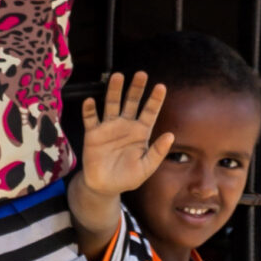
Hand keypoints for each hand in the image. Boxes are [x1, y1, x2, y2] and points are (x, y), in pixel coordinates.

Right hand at [80, 71, 173, 198]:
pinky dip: (89, 110)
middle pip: (131, 102)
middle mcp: (125, 125)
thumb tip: (170, 135)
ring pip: (112, 104)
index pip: (150, 112)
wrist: (105, 186)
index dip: (155, 100)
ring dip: (114, 91)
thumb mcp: (147, 168)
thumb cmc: (128, 177)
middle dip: (136, 88)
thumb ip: (158, 152)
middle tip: (141, 74)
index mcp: (141, 132)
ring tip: (117, 76)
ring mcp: (108, 127)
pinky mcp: (93, 134)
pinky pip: (91, 119)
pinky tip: (90, 101)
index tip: (161, 87)